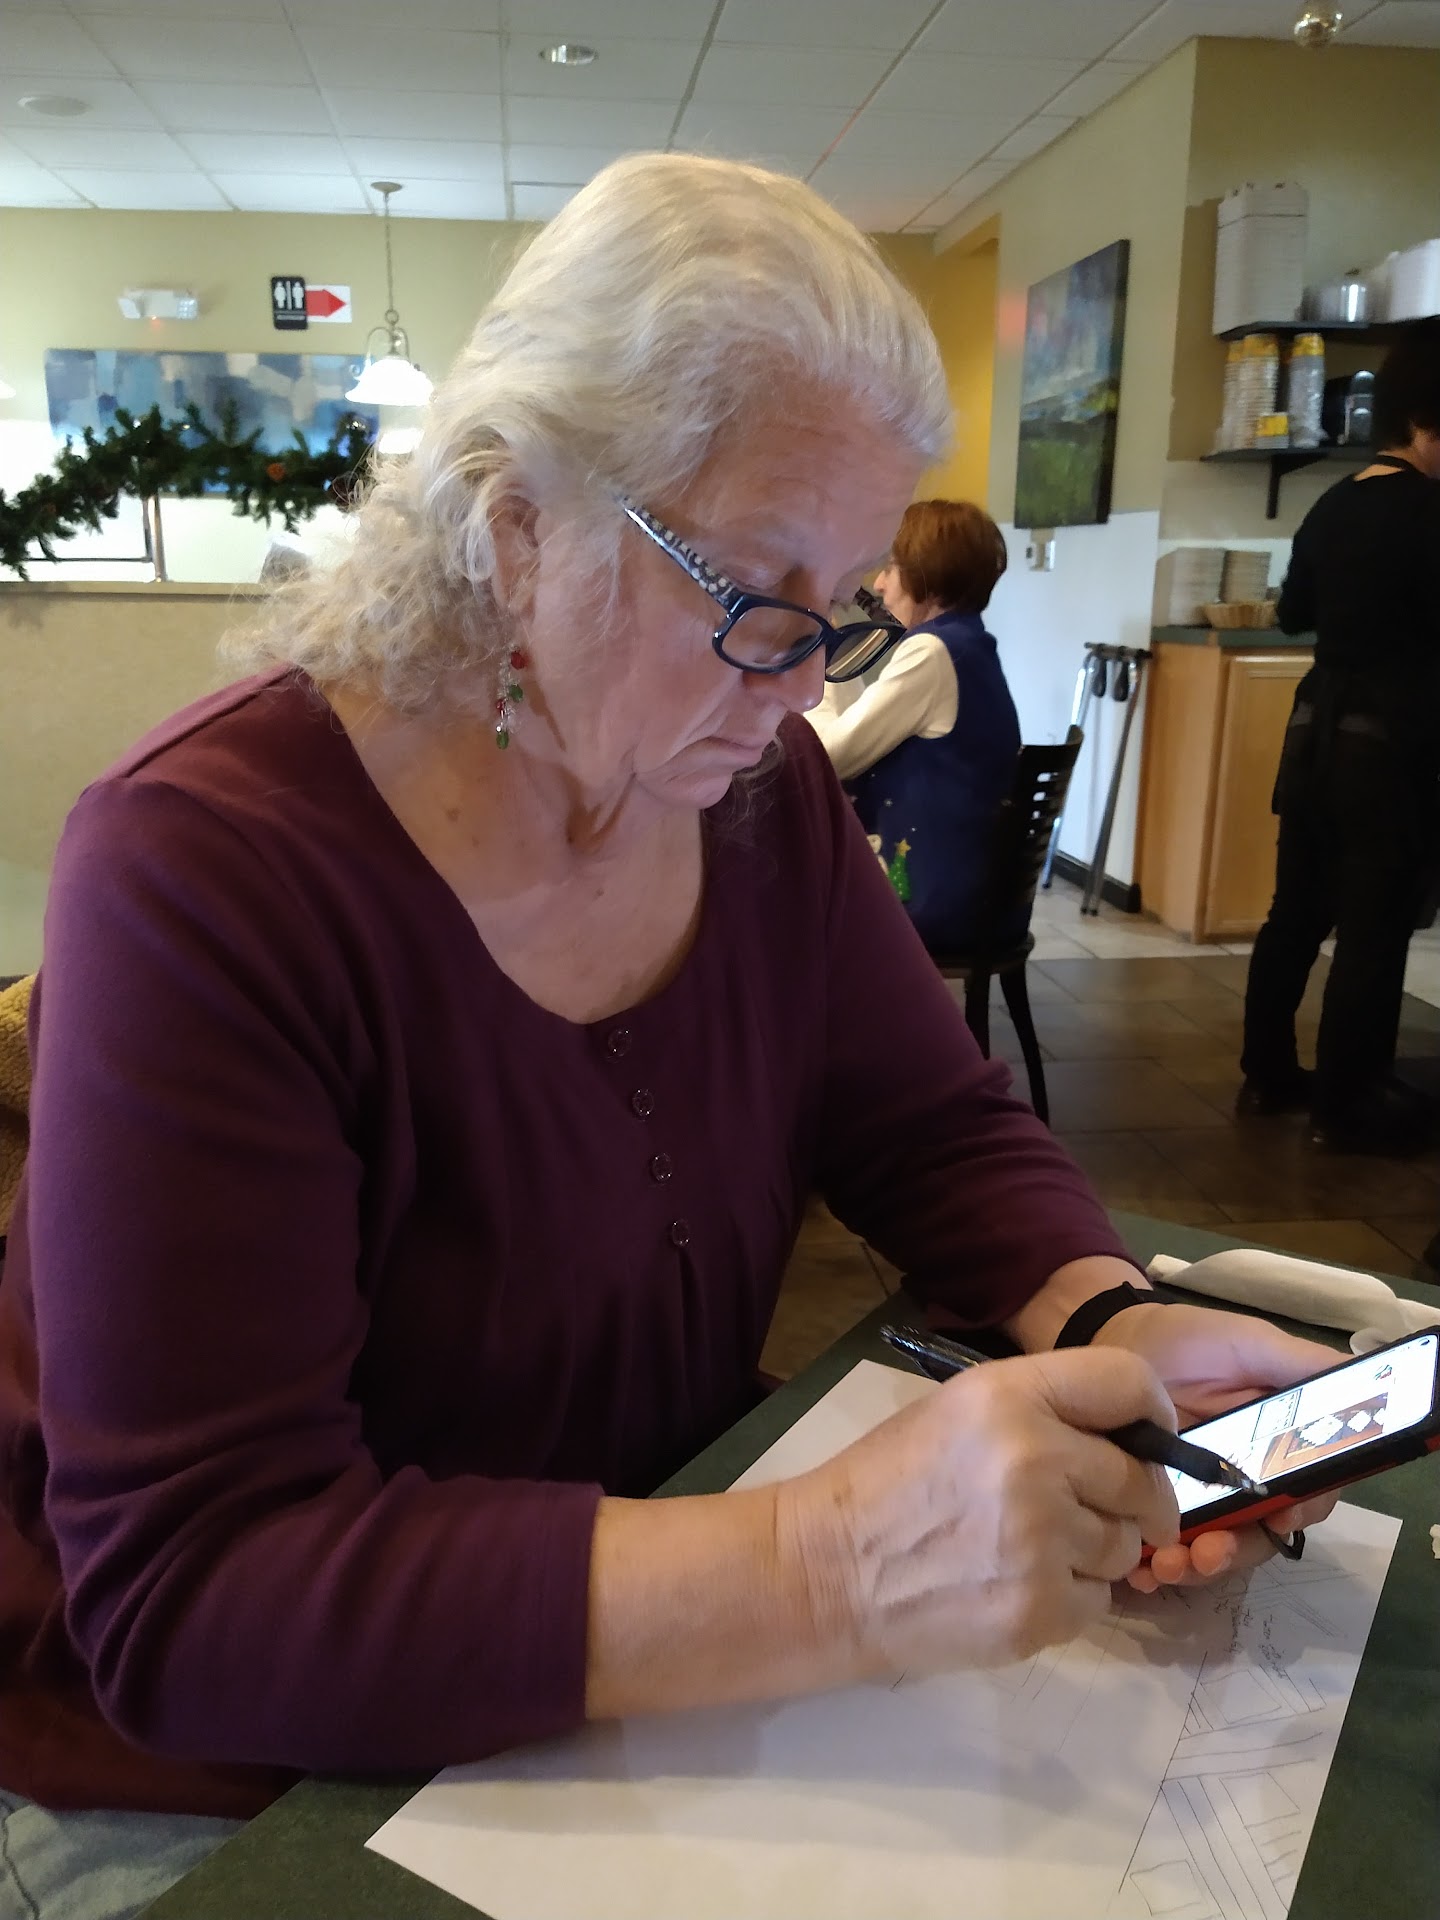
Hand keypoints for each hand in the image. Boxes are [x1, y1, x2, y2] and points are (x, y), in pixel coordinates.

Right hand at [786, 1346, 1180, 1675]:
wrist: (825, 1571)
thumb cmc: (890, 1483)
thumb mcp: (959, 1412)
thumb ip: (1045, 1411)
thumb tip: (1136, 1441)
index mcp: (1008, 1396)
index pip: (1128, 1384)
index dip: (1153, 1414)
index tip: (1150, 1440)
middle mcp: (1034, 1458)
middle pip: (1142, 1480)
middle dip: (1130, 1501)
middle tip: (1088, 1511)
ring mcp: (1040, 1540)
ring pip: (1124, 1545)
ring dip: (1094, 1552)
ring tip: (1026, 1549)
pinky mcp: (1041, 1609)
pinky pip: (1099, 1600)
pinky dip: (1068, 1599)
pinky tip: (1012, 1585)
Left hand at [1092, 1302, 1340, 1591]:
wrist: (1107, 1339)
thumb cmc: (1186, 1339)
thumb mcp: (1248, 1344)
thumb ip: (1302, 1366)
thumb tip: (1363, 1384)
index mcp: (1278, 1448)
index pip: (1308, 1495)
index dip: (1301, 1512)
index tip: (1282, 1517)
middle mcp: (1245, 1482)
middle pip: (1260, 1534)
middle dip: (1238, 1552)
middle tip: (1210, 1553)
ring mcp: (1198, 1498)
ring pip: (1214, 1549)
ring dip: (1198, 1567)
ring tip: (1169, 1566)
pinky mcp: (1153, 1507)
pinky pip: (1162, 1550)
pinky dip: (1155, 1569)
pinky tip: (1141, 1572)